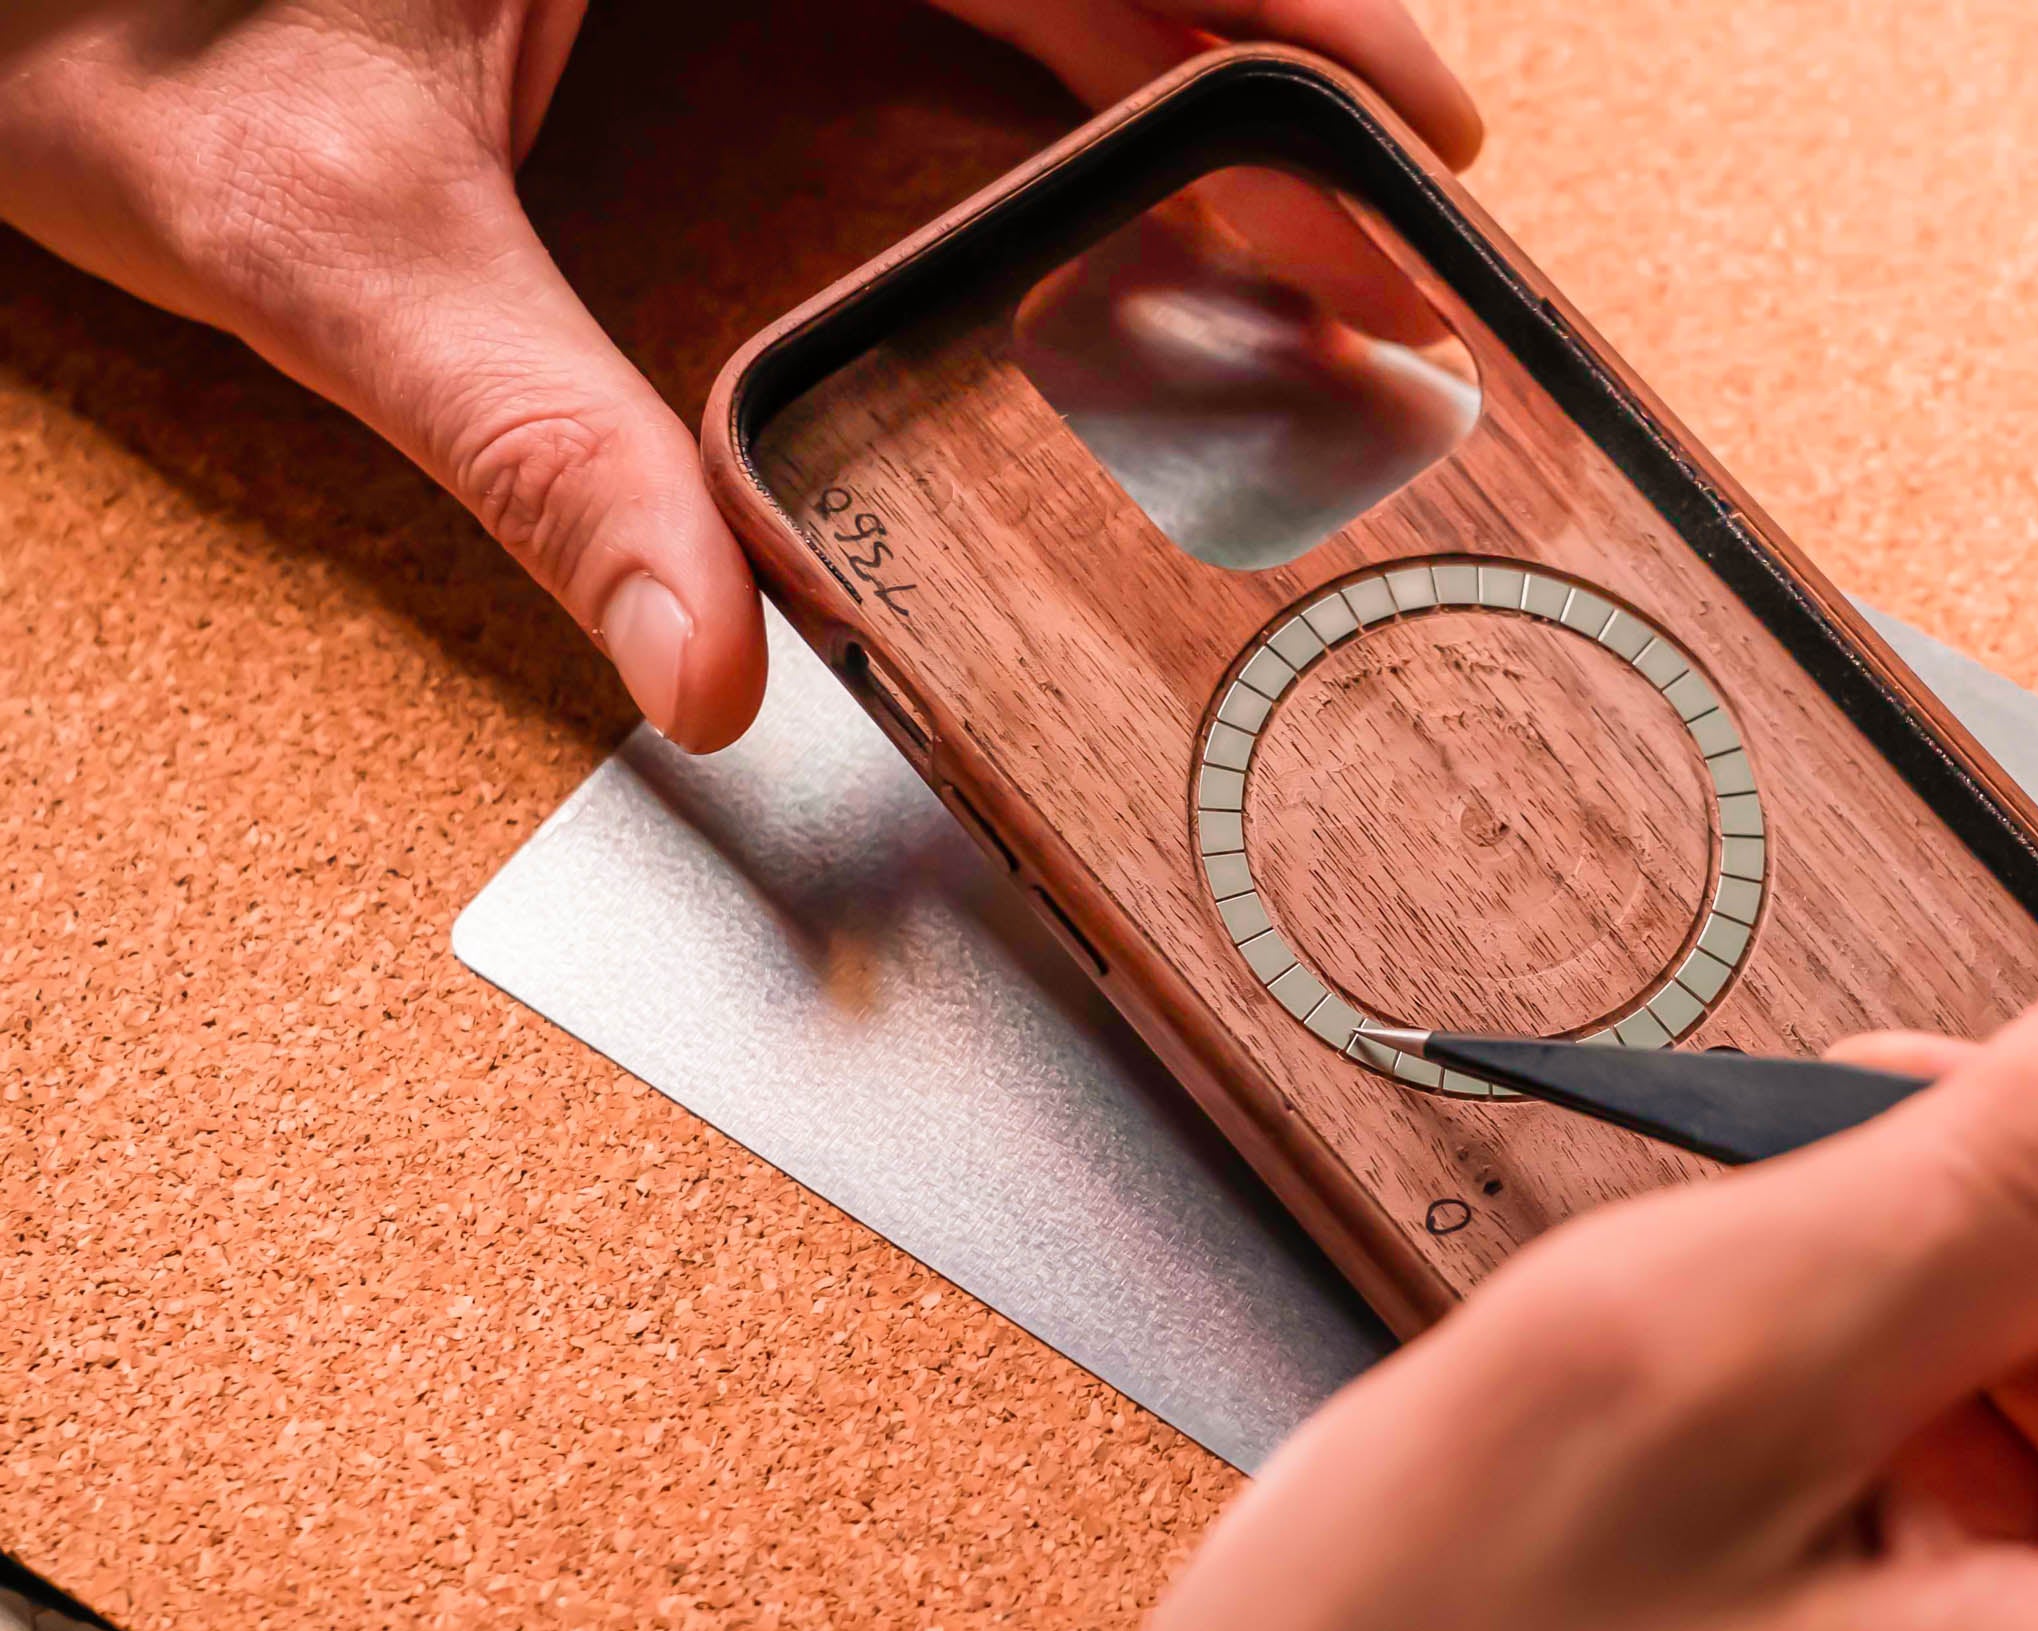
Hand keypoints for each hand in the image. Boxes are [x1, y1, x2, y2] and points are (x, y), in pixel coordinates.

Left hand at [0, 2, 1480, 750]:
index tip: (1412, 123)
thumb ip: (531, 444)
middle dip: (1259, 81)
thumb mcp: (311, 234)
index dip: (1273, 2)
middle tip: (1383, 251)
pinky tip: (1106, 165)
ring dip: (1171, 76)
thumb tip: (703, 666)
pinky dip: (1051, 55)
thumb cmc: (70, 16)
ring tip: (1289, 232)